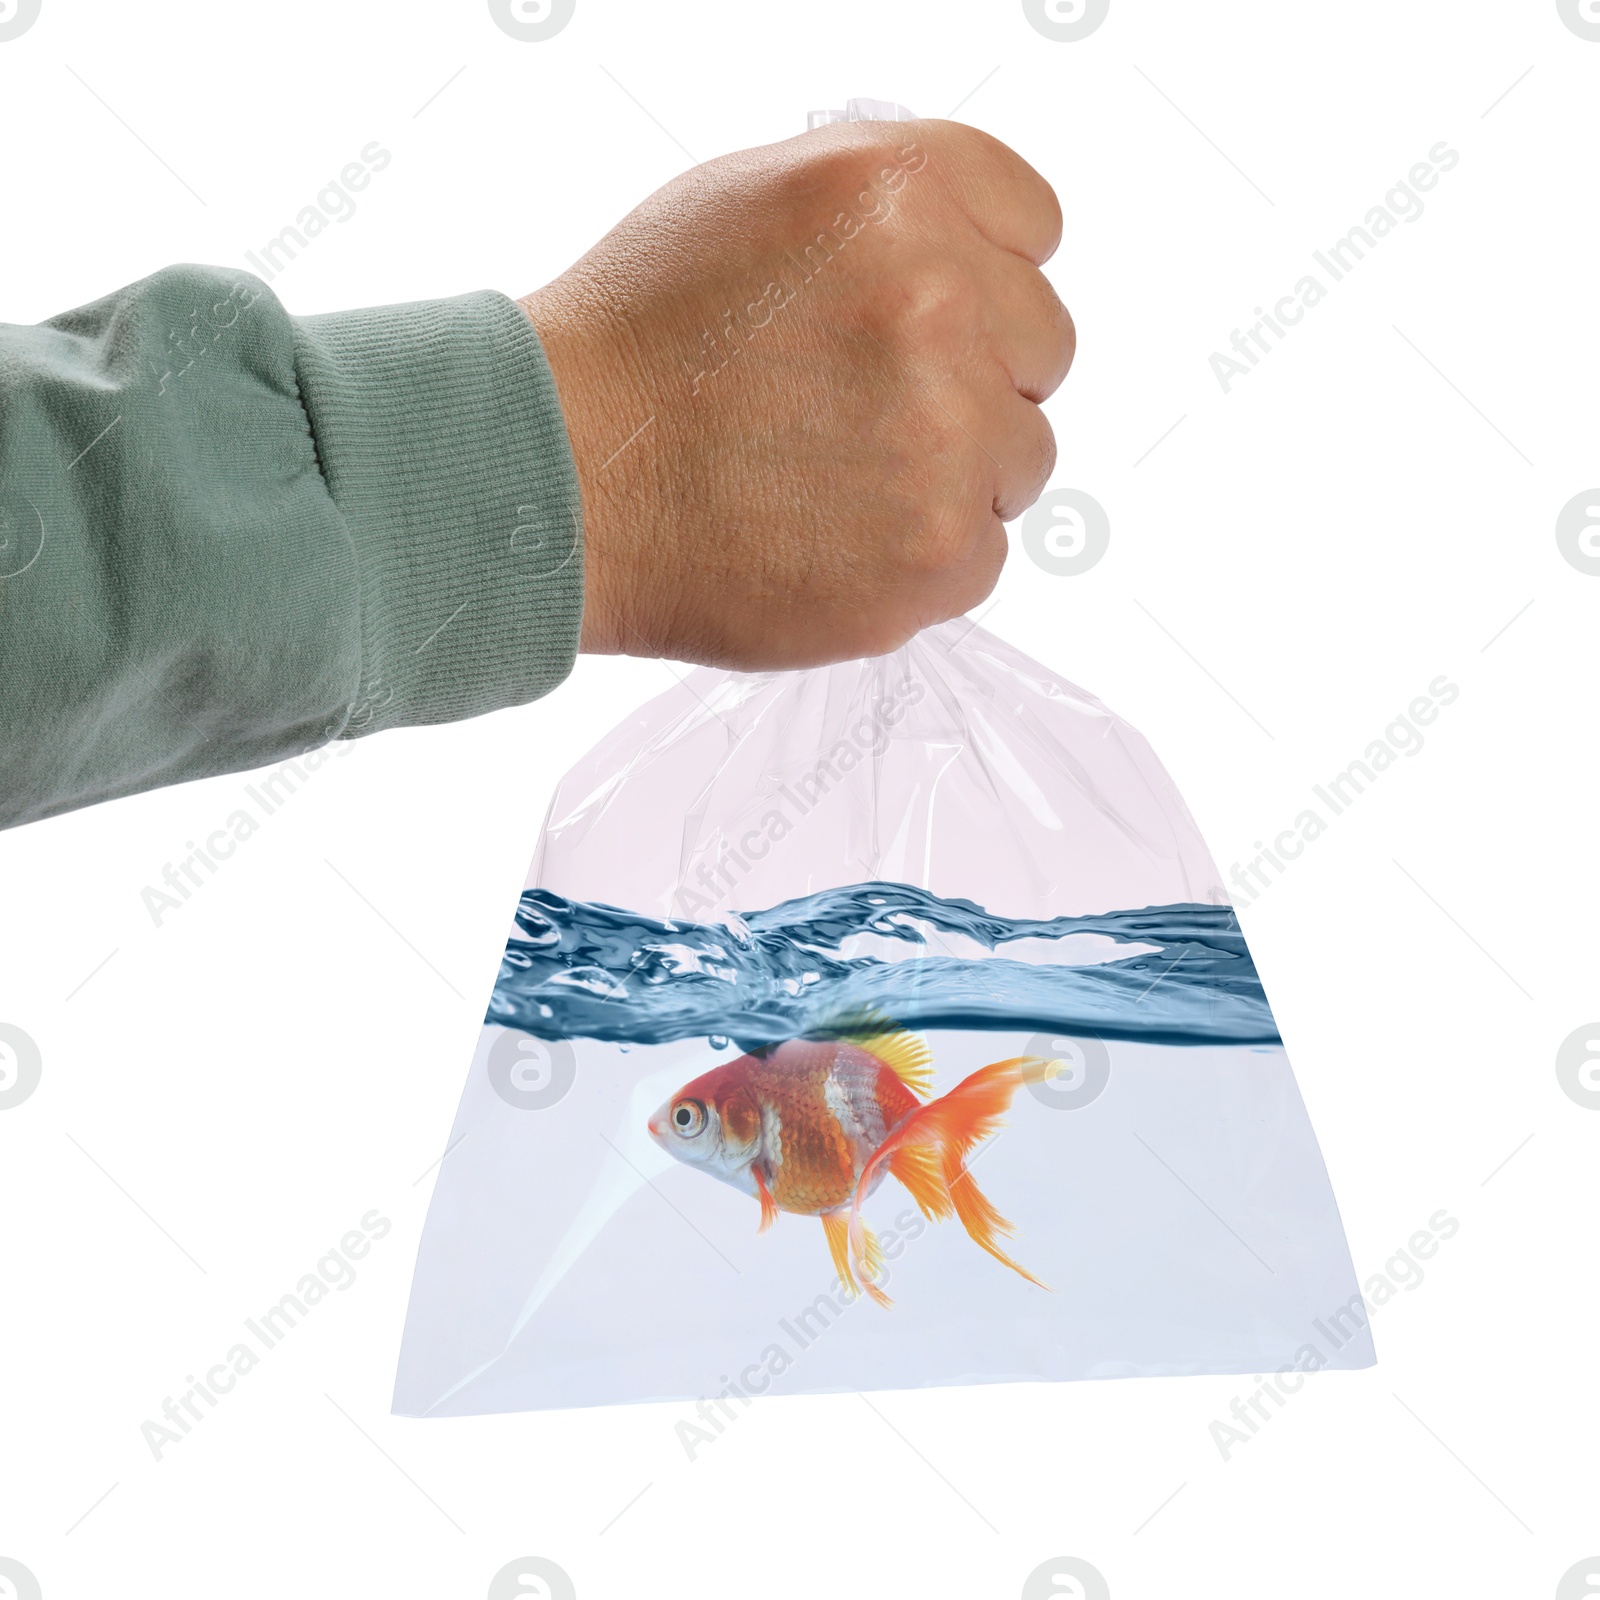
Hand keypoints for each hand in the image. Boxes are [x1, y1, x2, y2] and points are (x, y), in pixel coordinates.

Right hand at [519, 118, 1072, 669]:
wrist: (562, 477)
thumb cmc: (637, 342)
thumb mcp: (754, 197)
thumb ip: (890, 212)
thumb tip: (978, 260)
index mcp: (899, 188)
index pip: (1035, 227)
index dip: (981, 277)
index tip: (931, 316)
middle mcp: (940, 301)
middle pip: (1041, 348)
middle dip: (973, 377)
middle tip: (866, 410)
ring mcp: (947, 436)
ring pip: (1021, 460)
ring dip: (953, 474)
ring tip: (837, 479)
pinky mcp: (937, 554)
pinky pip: (984, 556)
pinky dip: (922, 559)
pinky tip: (833, 539)